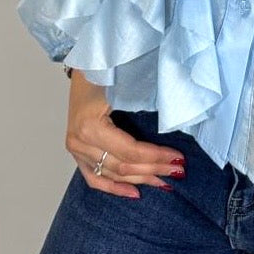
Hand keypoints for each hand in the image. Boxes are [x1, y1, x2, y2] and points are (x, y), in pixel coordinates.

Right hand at [65, 70, 186, 198]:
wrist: (87, 59)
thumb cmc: (108, 68)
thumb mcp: (125, 85)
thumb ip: (144, 107)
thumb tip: (174, 126)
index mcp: (90, 126)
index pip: (130, 151)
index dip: (156, 157)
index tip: (178, 158)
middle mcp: (79, 141)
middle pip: (122, 165)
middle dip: (153, 169)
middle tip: (178, 171)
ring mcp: (75, 149)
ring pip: (112, 173)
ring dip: (141, 179)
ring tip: (164, 182)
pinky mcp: (76, 152)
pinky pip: (94, 178)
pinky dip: (114, 187)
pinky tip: (134, 193)